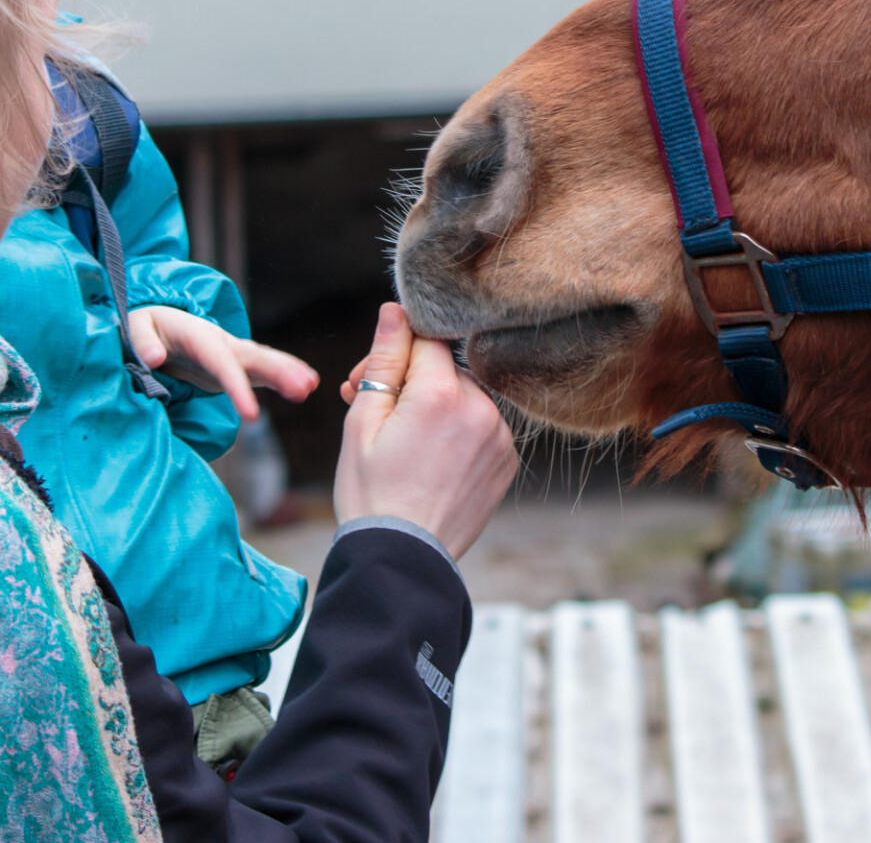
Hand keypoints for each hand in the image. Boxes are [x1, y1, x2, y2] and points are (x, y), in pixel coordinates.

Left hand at [128, 305, 319, 419]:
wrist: (154, 324)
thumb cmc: (143, 327)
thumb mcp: (134, 327)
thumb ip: (142, 341)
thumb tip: (153, 359)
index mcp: (199, 336)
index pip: (222, 363)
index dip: (238, 388)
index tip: (252, 416)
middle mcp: (221, 342)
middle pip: (254, 357)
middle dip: (279, 372)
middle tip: (304, 388)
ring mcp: (230, 353)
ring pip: (264, 362)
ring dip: (288, 373)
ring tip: (311, 387)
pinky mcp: (233, 365)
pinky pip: (262, 371)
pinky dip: (284, 376)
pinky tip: (306, 387)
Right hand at [333, 303, 516, 560]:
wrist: (402, 561)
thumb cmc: (371, 493)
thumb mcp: (363, 422)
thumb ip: (383, 360)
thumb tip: (395, 310)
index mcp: (443, 394)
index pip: (425, 339)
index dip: (393, 353)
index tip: (367, 380)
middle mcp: (483, 410)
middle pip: (446, 369)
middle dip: (411, 381)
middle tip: (374, 412)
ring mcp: (501, 438)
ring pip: (465, 397)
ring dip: (437, 406)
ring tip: (401, 442)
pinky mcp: (508, 461)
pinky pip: (482, 427)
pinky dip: (459, 433)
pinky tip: (430, 460)